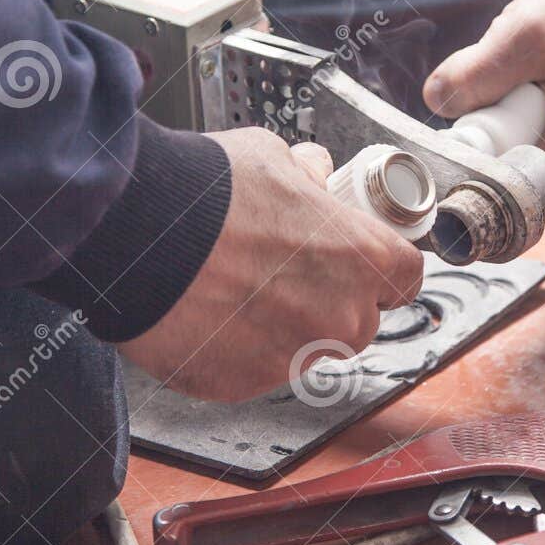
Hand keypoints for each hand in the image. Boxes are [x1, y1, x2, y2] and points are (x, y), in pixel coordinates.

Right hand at [118, 128, 422, 400]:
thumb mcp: (271, 159)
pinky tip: (209, 315)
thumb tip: (313, 173)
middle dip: (330, 299)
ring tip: (236, 291)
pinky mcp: (245, 386)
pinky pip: (254, 369)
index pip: (406, 276)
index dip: (381, 267)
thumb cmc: (208, 196)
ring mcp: (296, 358)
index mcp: (364, 260)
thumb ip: (306, 175)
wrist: (138, 238)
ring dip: (285, 327)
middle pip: (359, 319)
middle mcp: (343, 318)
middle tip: (283, 272)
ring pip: (307, 348)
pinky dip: (237, 350)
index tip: (359, 262)